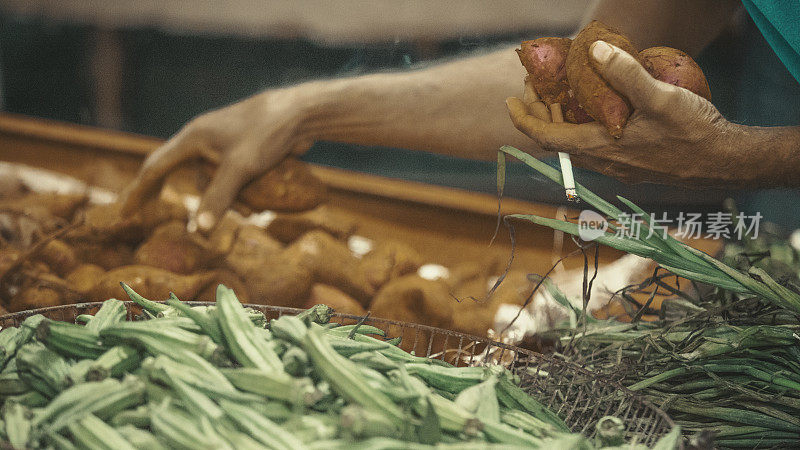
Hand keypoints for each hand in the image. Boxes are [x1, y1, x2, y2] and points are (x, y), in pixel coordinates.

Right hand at [121, 87, 313, 229]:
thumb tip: (198, 231)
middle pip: (185, 175)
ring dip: (229, 200)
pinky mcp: (242, 148)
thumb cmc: (267, 134)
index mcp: (193, 138)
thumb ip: (218, 199)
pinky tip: (259, 204)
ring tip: (253, 211)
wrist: (300, 113)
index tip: (126, 213)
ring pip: (215, 180)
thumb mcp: (241, 169)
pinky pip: (232, 176)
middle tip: (185, 224)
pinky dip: (240, 191)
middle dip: (194, 201)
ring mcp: (223, 142)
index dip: (139, 192)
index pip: (155, 168)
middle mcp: (203, 138)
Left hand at [506, 40, 746, 186]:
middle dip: (541, 112)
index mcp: (600, 147)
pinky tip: (596, 107)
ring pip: (576, 142)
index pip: (546, 136)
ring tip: (560, 92)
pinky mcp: (631, 164)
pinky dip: (583, 125)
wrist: (724, 163)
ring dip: (562, 119)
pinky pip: (594, 145)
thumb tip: (596, 49)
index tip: (510, 100)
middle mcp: (603, 161)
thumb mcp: (659, 97)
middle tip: (535, 85)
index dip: (524, 119)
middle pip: (557, 138)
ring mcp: (617, 165)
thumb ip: (625, 74)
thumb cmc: (693, 132)